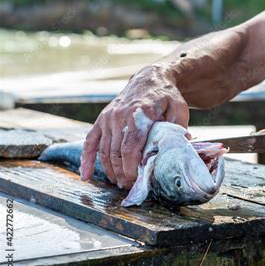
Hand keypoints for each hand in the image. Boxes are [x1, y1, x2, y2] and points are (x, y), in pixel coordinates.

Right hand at [80, 65, 188, 187]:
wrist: (150, 79)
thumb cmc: (167, 96)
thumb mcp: (179, 108)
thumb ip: (178, 128)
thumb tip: (178, 148)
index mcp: (139, 114)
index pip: (130, 146)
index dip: (130, 166)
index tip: (135, 180)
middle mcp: (119, 116)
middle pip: (116, 152)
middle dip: (121, 173)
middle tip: (129, 186)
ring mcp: (108, 118)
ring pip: (104, 150)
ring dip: (110, 170)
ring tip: (119, 183)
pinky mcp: (102, 119)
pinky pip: (90, 141)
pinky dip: (86, 159)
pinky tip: (85, 176)